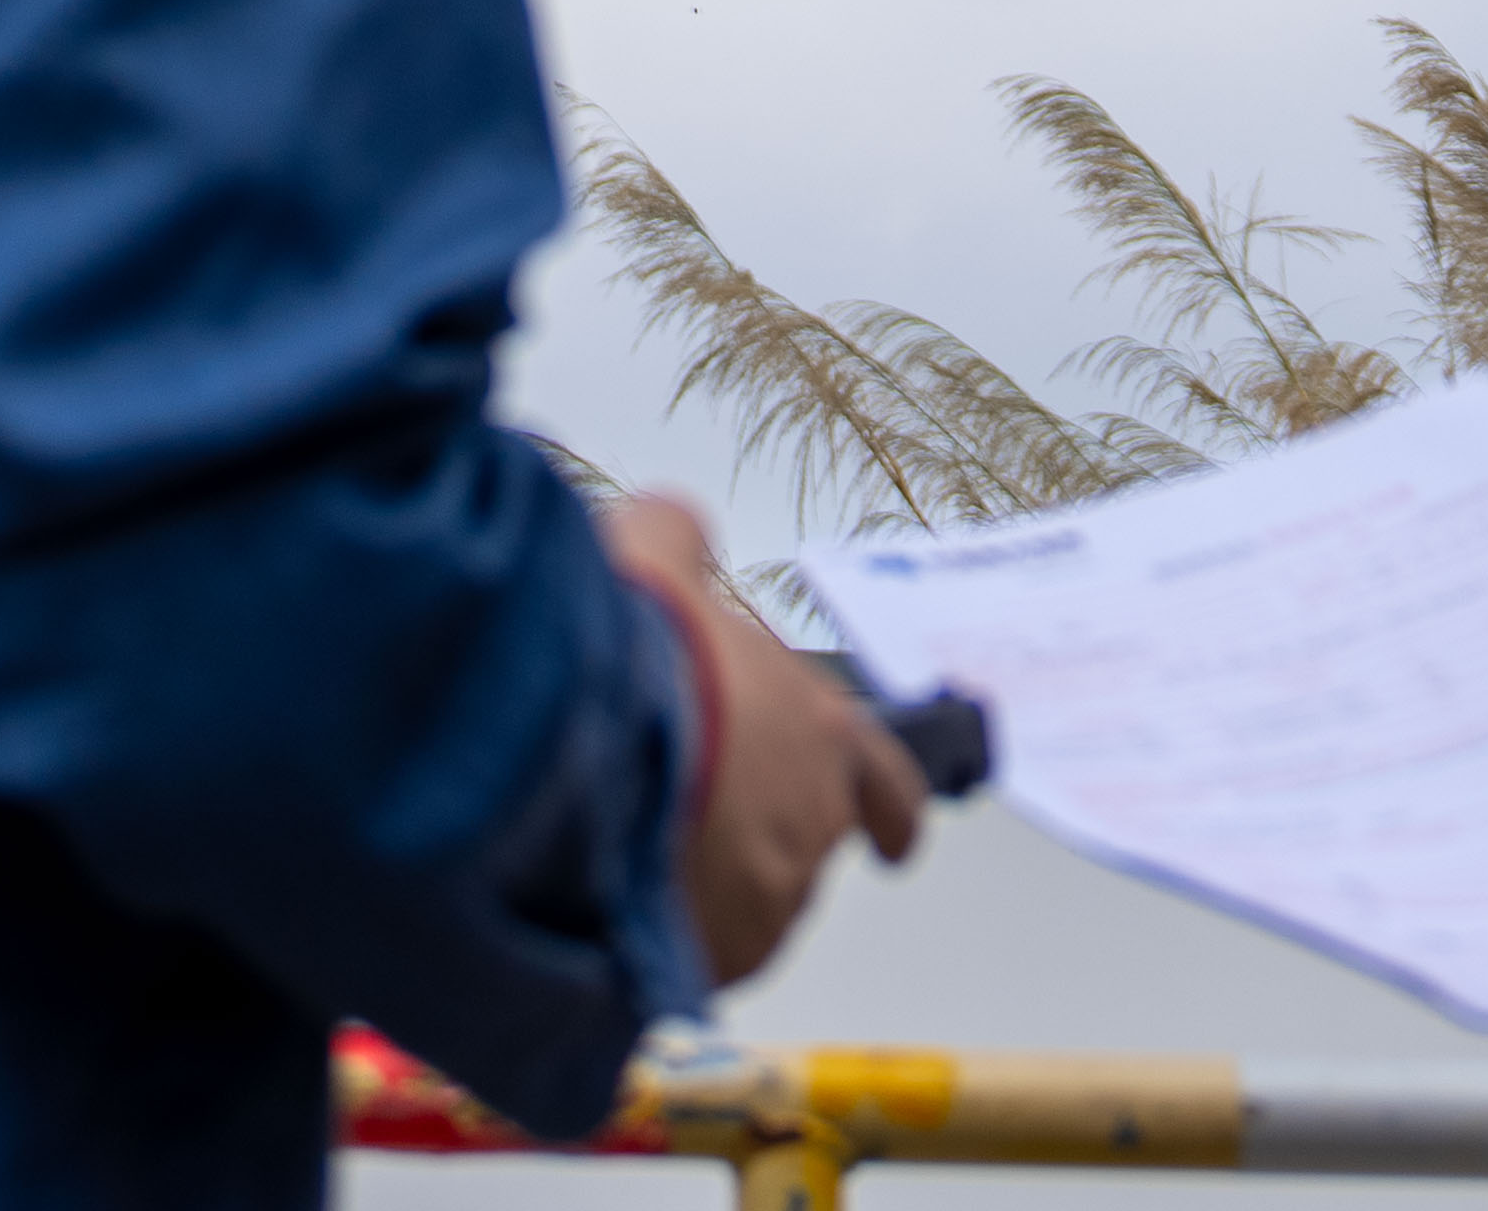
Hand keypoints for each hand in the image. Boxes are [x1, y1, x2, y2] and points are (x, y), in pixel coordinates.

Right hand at [602, 490, 930, 982]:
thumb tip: (680, 530)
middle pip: (800, 845)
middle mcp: (812, 823)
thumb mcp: (657, 560)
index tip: (896, 837)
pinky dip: (664, 933)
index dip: (887, 808)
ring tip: (635, 848)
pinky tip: (613, 896)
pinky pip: (692, 954)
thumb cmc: (642, 654)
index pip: (884, 784)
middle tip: (689, 815)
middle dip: (753, 835)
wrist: (592, 742)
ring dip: (706, 885)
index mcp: (822, 736)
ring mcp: (767, 898)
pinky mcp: (711, 956)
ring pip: (746, 906)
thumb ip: (680, 541)